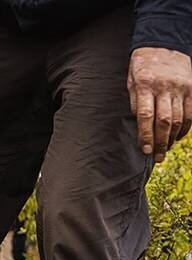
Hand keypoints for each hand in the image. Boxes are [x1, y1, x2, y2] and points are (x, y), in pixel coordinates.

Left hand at [128, 47, 191, 162]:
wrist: (164, 44)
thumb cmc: (142, 66)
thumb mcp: (132, 81)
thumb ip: (135, 102)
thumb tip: (140, 125)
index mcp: (145, 86)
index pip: (145, 116)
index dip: (146, 135)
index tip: (145, 150)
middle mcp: (165, 87)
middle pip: (164, 120)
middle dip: (160, 141)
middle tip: (157, 157)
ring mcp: (181, 88)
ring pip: (178, 118)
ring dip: (172, 137)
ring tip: (166, 149)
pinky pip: (190, 112)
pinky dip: (185, 127)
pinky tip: (177, 137)